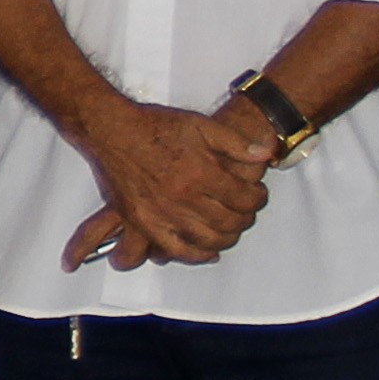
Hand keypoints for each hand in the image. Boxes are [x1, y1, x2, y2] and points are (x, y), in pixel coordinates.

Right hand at [62, 98, 275, 269]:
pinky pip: (175, 250)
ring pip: (208, 239)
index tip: (257, 194)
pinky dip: (195, 255)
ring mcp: (162, 213)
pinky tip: (207, 251)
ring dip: (227, 237)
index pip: (245, 199)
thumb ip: (235, 142)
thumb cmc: (154, 126)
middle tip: (246, 210)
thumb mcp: (200, 124)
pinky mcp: (144, 222)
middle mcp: (182, 197)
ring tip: (230, 227)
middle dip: (246, 217)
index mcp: (200, 172)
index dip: (258, 198)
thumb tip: (266, 154)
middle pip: (230, 222)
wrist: (111, 130)